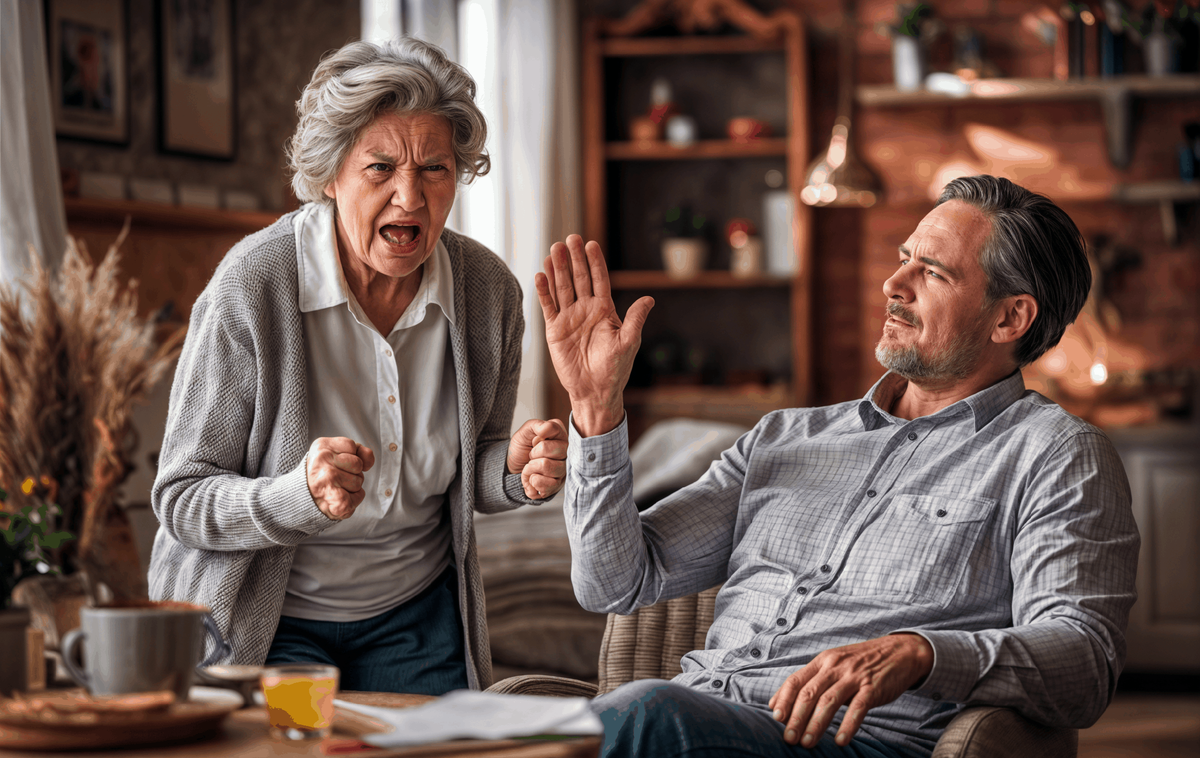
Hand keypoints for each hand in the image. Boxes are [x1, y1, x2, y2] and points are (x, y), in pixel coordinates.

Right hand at [305, 437, 375, 519]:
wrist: (303, 496)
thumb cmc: (324, 473)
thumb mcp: (336, 453)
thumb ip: (358, 451)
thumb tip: (368, 463)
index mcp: (322, 445)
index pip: (352, 446)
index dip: (350, 455)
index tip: (336, 462)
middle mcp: (322, 460)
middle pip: (358, 464)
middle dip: (353, 472)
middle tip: (336, 477)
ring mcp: (327, 478)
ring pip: (359, 481)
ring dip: (352, 487)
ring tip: (336, 487)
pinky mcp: (334, 498)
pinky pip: (359, 495)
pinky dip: (354, 499)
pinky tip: (340, 497)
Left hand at [507, 418, 568, 498]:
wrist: (513, 469)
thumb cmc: (522, 449)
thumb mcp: (525, 432)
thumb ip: (537, 425)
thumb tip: (545, 430)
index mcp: (560, 435)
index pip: (554, 429)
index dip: (537, 437)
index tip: (534, 441)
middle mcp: (566, 452)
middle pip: (548, 449)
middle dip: (533, 453)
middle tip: (531, 456)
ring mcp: (563, 469)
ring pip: (546, 466)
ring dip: (530, 468)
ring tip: (531, 468)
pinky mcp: (558, 485)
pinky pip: (547, 484)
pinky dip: (533, 482)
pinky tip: (533, 478)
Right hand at [534, 235, 653, 436]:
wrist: (595, 391)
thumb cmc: (615, 369)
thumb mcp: (629, 342)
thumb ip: (635, 319)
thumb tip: (650, 299)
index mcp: (604, 310)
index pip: (599, 279)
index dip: (595, 262)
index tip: (591, 244)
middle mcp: (586, 310)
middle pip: (578, 278)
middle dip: (574, 259)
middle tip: (570, 238)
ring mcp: (569, 318)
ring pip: (562, 288)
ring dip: (557, 269)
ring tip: (553, 249)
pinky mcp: (554, 330)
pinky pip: (548, 306)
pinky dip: (544, 291)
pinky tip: (540, 275)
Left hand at [768, 633, 933, 747]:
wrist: (898, 652)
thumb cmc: (860, 663)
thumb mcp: (832, 665)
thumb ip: (807, 682)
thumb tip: (775, 704)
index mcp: (822, 661)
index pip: (796, 680)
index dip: (784, 699)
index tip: (776, 718)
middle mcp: (835, 666)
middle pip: (809, 693)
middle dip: (796, 717)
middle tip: (789, 738)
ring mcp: (854, 676)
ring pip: (829, 701)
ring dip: (816, 724)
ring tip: (807, 743)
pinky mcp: (873, 687)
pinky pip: (858, 707)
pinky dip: (848, 725)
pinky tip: (840, 741)